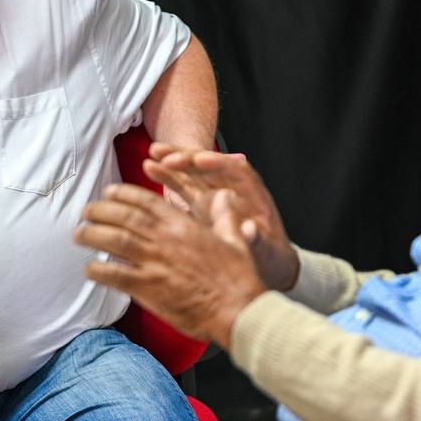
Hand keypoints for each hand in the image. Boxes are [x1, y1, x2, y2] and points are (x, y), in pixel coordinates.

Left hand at [74, 183, 265, 347]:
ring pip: (115, 241)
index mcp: (184, 225)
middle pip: (124, 217)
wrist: (236, 309)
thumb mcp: (235, 238)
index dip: (123, 194)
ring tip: (79, 234)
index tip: (108, 192)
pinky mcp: (150, 289)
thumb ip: (225, 214)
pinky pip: (116, 276)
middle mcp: (166, 240)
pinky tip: (89, 270)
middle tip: (86, 212)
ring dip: (93, 235)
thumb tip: (224, 196)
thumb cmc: (238, 278)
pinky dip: (99, 271)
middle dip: (101, 211)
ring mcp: (156, 264)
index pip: (146, 201)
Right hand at [145, 143, 298, 290]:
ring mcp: (215, 194)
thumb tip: (250, 230)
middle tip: (168, 156)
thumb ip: (258, 239)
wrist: (268, 266)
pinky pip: (183, 186)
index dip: (218, 163)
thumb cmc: (271, 257)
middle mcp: (232, 188)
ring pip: (194, 172)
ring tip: (153, 153)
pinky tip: (149, 167)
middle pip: (211, 166)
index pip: (236, 171)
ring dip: (174, 161)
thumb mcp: (268, 252)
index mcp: (253, 194)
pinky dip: (168, 176)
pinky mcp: (201, 204)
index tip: (200, 160)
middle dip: (190, 158)